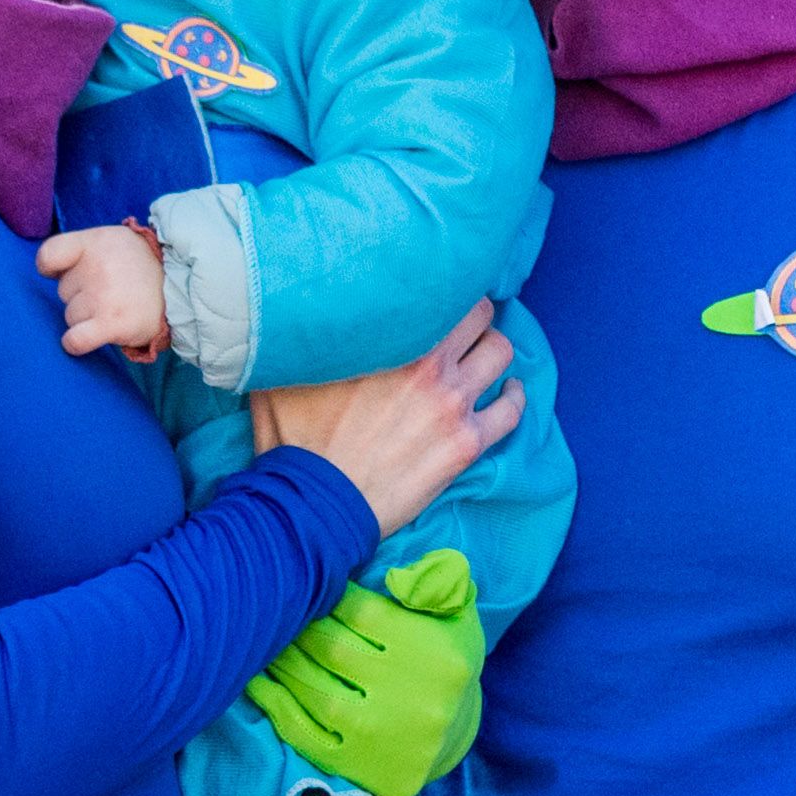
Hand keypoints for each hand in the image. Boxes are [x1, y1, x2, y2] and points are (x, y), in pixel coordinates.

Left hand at [35, 224, 169, 360]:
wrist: (180, 287)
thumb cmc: (137, 265)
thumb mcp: (110, 240)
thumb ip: (78, 248)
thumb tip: (47, 271)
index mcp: (94, 242)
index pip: (48, 255)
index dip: (50, 268)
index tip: (62, 273)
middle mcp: (97, 267)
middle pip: (63, 291)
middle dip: (80, 293)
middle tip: (110, 290)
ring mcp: (103, 296)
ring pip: (70, 316)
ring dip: (86, 318)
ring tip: (114, 308)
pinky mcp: (112, 324)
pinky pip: (76, 340)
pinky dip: (75, 343)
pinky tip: (83, 339)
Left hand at [248, 551, 486, 795]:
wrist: (453, 737)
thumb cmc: (444, 661)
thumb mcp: (458, 616)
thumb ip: (436, 582)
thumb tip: (395, 577)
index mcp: (436, 654)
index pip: (363, 613)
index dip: (328, 595)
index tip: (310, 584)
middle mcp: (410, 695)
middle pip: (333, 649)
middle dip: (299, 626)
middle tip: (276, 609)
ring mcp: (381, 734)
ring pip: (314, 690)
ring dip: (281, 662)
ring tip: (263, 640)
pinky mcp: (358, 765)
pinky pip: (303, 731)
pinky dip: (274, 703)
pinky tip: (257, 681)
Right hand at [249, 303, 522, 535]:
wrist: (314, 505)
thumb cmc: (293, 441)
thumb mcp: (281, 374)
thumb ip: (304, 340)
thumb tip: (288, 313)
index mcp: (389, 338)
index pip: (438, 290)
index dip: (440, 292)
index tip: (435, 300)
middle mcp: (429, 362)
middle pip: (479, 315)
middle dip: (472, 319)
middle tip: (461, 329)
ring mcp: (453, 403)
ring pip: (501, 353)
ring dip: (493, 353)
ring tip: (482, 359)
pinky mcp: (466, 443)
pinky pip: (513, 409)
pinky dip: (514, 397)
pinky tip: (508, 393)